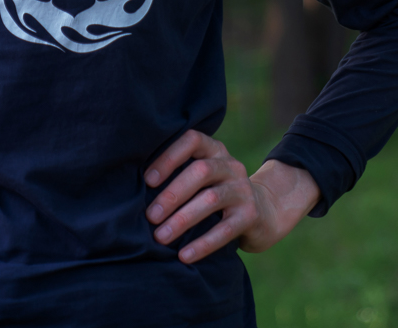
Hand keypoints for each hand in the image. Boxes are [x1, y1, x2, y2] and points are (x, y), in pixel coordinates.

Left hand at [143, 130, 320, 263]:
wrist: (264, 211)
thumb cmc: (216, 193)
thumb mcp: (203, 176)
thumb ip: (179, 173)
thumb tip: (133, 188)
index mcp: (214, 150)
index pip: (192, 140)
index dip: (169, 157)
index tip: (147, 180)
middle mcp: (230, 165)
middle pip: (200, 172)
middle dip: (171, 194)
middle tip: (149, 216)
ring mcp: (243, 189)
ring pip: (211, 199)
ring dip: (182, 219)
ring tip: (160, 237)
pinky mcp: (250, 215)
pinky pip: (224, 230)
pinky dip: (202, 244)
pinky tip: (184, 256)